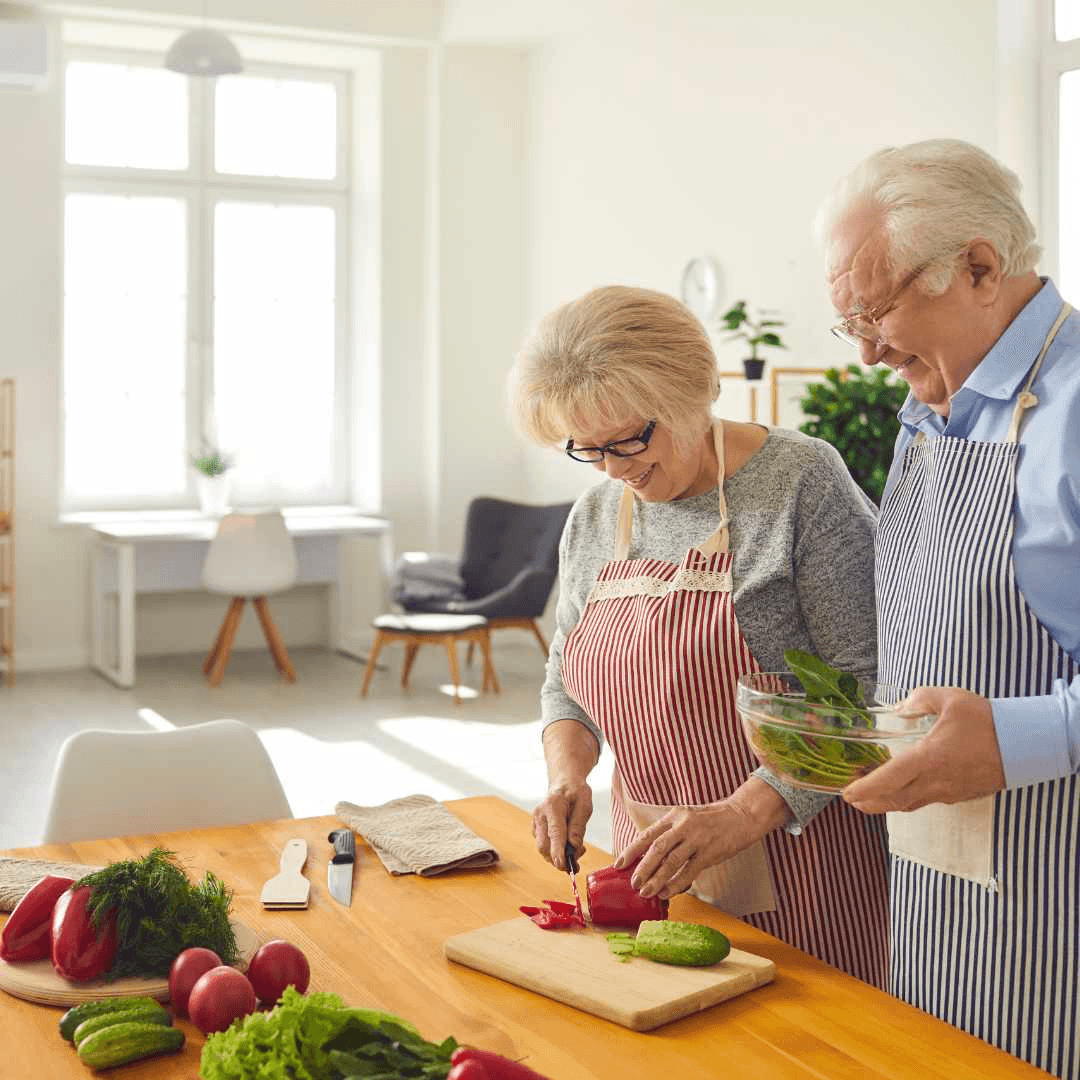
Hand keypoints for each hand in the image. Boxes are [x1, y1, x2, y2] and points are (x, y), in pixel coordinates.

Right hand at [532, 782, 591, 870]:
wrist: (564, 783)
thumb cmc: (576, 793)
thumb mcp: (585, 805)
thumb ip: (579, 825)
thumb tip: (574, 846)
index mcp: (553, 806)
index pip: (554, 833)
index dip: (558, 852)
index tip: (564, 866)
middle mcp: (540, 815)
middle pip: (544, 846)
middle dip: (558, 859)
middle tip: (576, 863)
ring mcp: (536, 822)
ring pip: (543, 848)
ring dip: (558, 856)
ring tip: (577, 849)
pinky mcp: (536, 828)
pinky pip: (544, 845)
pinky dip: (556, 851)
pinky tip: (568, 844)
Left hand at [613, 783, 784, 899]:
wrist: (741, 815)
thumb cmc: (711, 820)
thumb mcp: (686, 818)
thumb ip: (670, 833)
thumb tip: (648, 855)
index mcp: (674, 816)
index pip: (647, 834)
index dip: (631, 851)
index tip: (618, 864)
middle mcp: (683, 825)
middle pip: (657, 848)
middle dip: (642, 867)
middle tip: (632, 883)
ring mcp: (697, 838)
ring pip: (671, 861)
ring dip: (656, 879)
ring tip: (645, 892)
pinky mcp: (710, 852)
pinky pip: (689, 871)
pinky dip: (676, 883)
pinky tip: (667, 892)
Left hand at [843, 686, 1006, 812]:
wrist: (1026, 744)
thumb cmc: (988, 721)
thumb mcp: (950, 699)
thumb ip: (918, 700)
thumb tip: (898, 708)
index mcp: (928, 758)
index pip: (888, 780)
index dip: (865, 789)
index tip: (847, 793)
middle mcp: (936, 781)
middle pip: (894, 800)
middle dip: (869, 802)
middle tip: (852, 799)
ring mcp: (949, 791)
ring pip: (911, 804)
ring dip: (887, 803)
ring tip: (870, 798)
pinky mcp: (960, 795)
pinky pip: (927, 801)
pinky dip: (909, 799)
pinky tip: (904, 790)